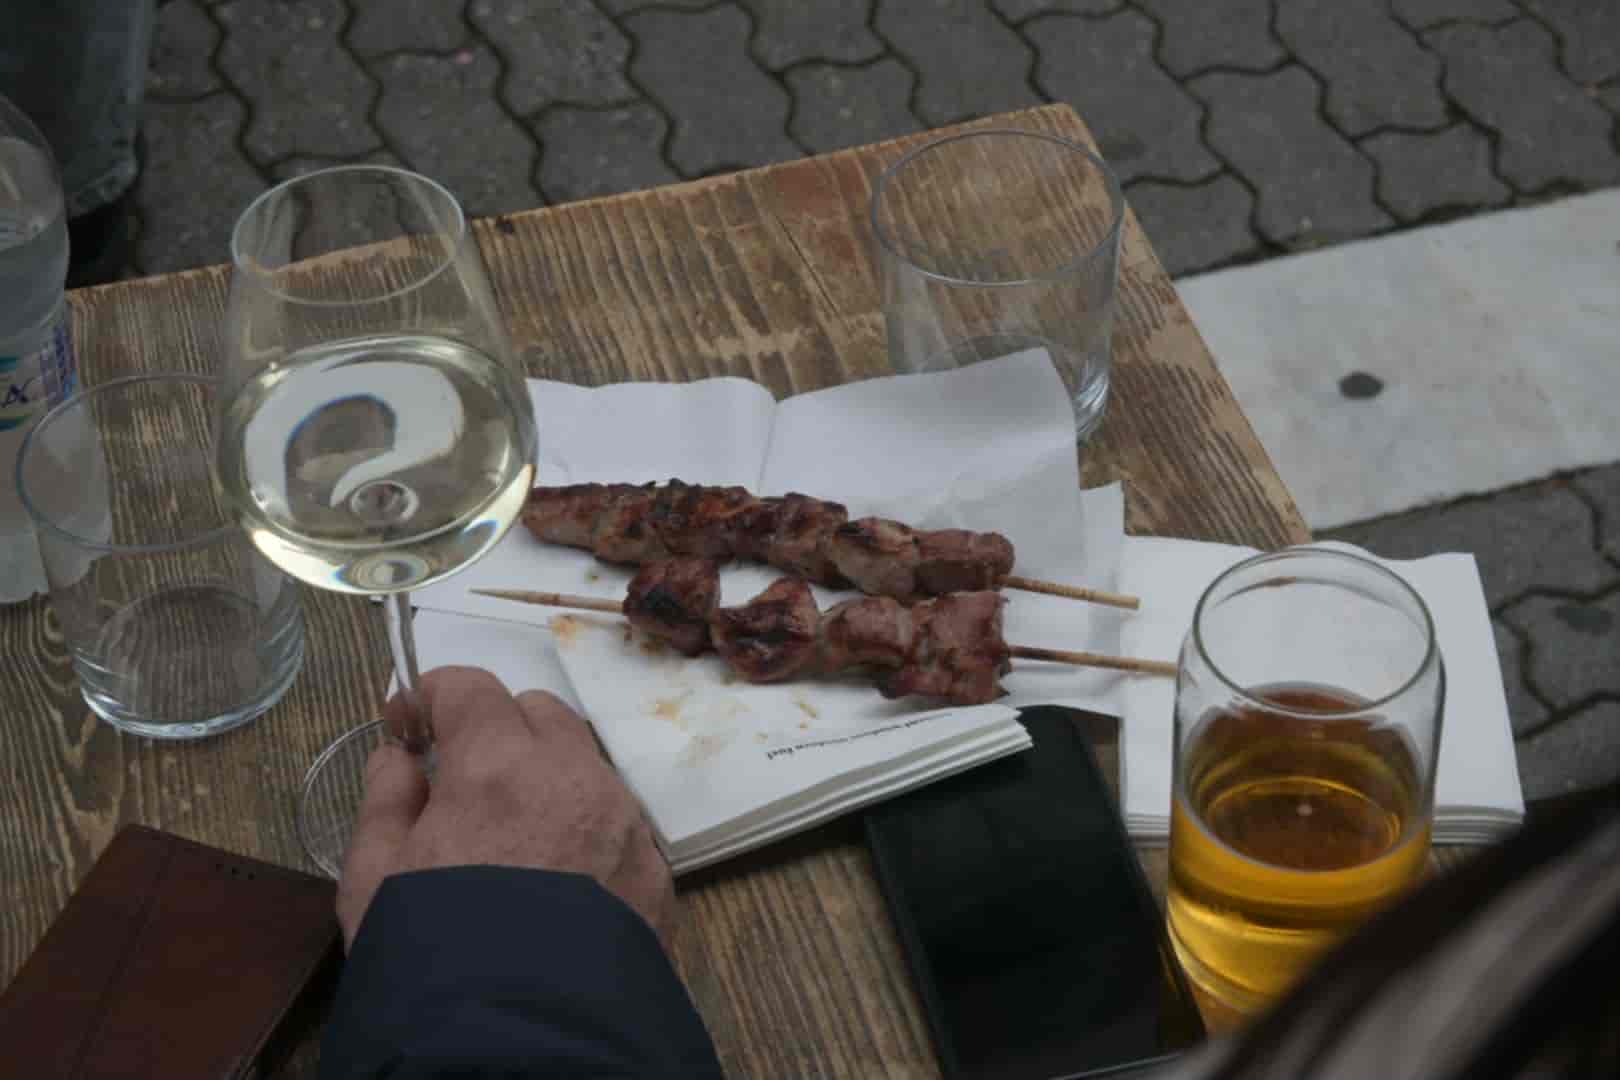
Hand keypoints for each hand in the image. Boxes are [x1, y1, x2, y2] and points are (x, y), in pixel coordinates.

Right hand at [335, 665, 674, 949]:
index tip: (405, 723)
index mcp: (499, 766)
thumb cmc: (433, 958)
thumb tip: (399, 757)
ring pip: (586, 764)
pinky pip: (617, 821)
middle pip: (539, 712)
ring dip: (545, 774)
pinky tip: (554, 877)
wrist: (525, 1050)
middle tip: (457, 774)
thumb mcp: (373, 882)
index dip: (431, 694)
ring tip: (508, 832)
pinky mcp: (656, 873)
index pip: (471, 687)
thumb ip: (386, 802)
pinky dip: (583, 826)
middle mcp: (575, 778)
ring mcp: (625, 824)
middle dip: (496, 726)